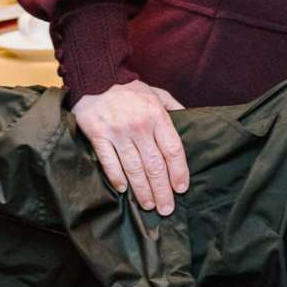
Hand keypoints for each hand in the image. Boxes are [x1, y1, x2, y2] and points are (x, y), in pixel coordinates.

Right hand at [71, 80, 189, 213]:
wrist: (96, 77)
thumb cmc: (130, 89)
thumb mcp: (158, 93)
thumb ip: (173, 109)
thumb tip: (189, 122)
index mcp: (157, 116)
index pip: (172, 149)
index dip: (178, 171)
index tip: (181, 188)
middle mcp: (139, 126)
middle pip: (154, 165)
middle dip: (162, 190)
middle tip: (166, 209)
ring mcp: (118, 132)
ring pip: (133, 168)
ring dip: (142, 190)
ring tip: (149, 205)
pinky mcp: (98, 136)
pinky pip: (109, 162)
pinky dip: (117, 178)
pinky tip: (124, 190)